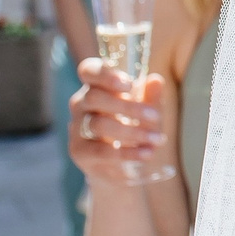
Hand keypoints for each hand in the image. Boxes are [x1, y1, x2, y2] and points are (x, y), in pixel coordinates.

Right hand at [68, 61, 166, 187]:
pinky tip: (147, 153)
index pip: (89, 71)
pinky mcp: (79, 151)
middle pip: (94, 97)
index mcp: (96, 86)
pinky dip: (128, 152)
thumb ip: (151, 98)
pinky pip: (102, 151)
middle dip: (127, 107)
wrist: (121, 165)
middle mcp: (81, 104)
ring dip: (132, 132)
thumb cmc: (134, 128)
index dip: (105, 74)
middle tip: (155, 116)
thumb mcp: (148, 112)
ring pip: (98, 124)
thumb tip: (156, 80)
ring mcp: (77, 128)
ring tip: (157, 139)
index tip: (129, 84)